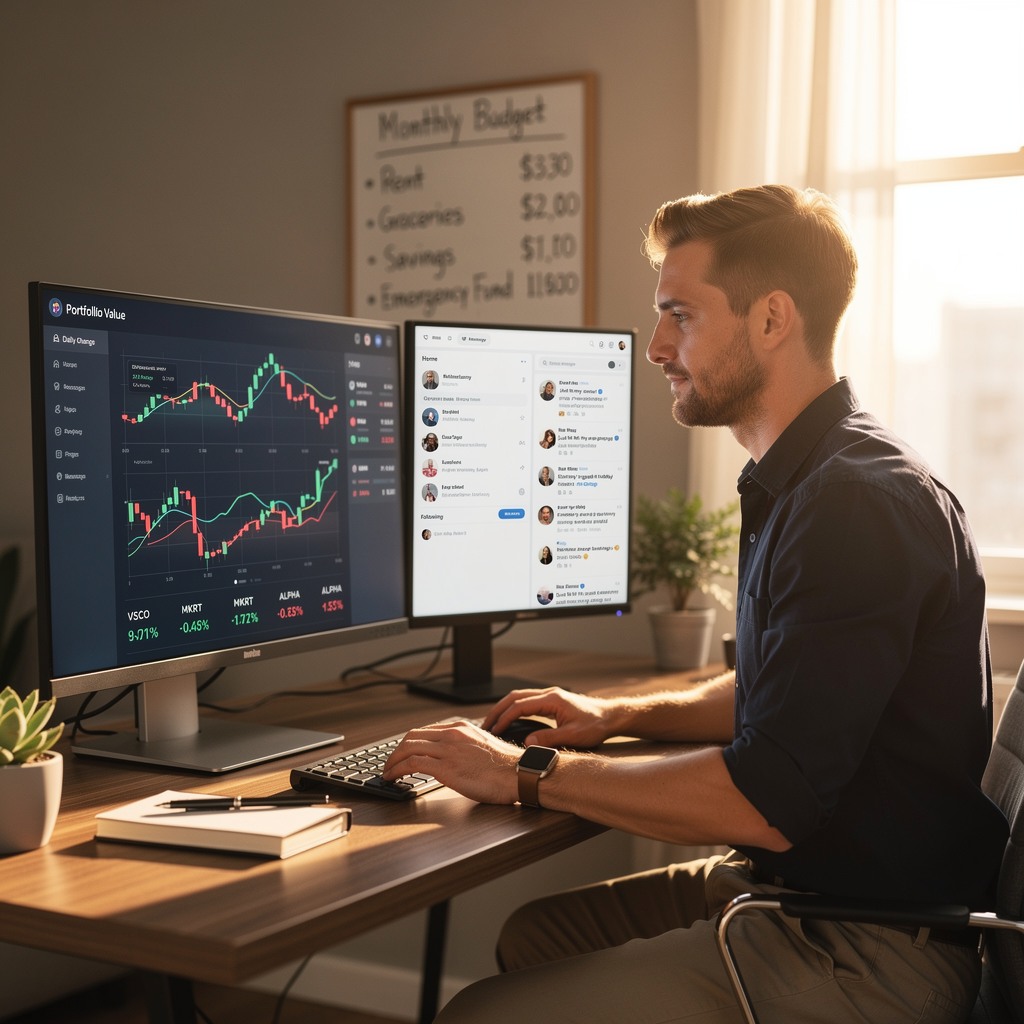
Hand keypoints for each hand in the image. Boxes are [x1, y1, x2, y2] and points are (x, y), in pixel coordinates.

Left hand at [382, 719, 521, 803]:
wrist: (519, 773)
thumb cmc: (506, 768)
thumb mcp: (483, 747)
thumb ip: (465, 747)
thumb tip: (454, 759)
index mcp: (461, 728)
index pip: (425, 731)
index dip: (409, 743)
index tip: (402, 754)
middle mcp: (452, 734)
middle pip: (412, 737)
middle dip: (396, 751)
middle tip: (389, 764)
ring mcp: (448, 749)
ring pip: (408, 748)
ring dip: (392, 761)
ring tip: (387, 773)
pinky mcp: (445, 767)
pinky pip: (412, 764)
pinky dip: (398, 770)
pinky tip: (393, 778)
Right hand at [483, 687, 613, 748]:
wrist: (610, 717)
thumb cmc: (596, 725)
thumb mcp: (574, 736)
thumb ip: (550, 739)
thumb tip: (528, 742)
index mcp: (552, 699)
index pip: (520, 706)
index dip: (504, 718)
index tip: (494, 730)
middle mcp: (549, 694)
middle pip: (514, 697)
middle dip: (497, 710)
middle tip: (484, 726)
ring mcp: (550, 696)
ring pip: (519, 697)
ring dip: (504, 708)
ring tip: (492, 723)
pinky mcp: (552, 701)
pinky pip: (527, 701)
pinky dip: (514, 709)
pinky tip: (509, 720)